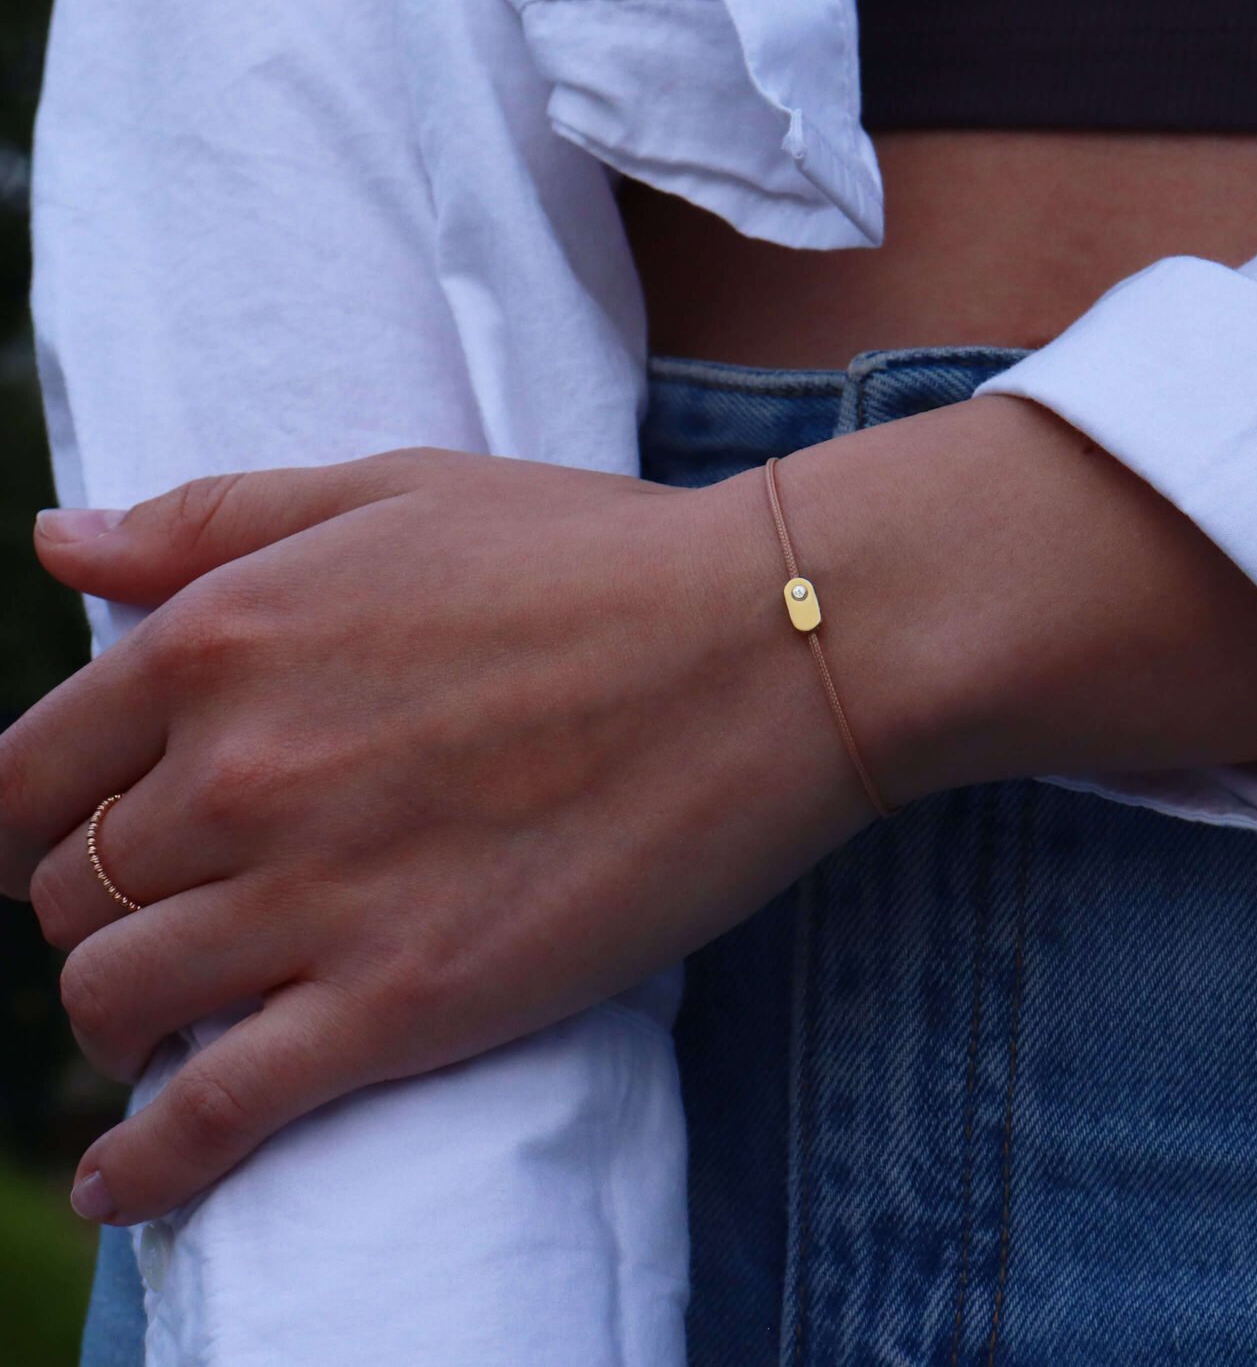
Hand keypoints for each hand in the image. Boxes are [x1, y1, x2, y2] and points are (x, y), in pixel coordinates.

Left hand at [0, 448, 872, 1223]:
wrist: (764, 649)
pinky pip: (212, 1120)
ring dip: (120, 1020)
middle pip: (71, 890)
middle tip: (165, 913)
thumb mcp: (395, 492)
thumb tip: (53, 543)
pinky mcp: (402, 1006)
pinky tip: (121, 1183)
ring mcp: (315, 897)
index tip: (77, 839)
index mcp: (221, 640)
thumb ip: (212, 521)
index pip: (32, 770)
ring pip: (117, 1000)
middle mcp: (238, 773)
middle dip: (95, 905)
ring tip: (167, 1022)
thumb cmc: (594, 556)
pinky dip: (145, 1167)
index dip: (37, 817)